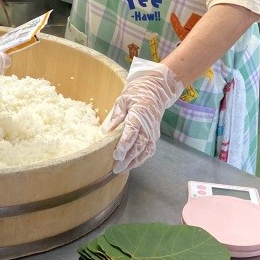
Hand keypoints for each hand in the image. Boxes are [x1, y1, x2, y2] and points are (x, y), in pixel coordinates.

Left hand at [101, 58, 183, 173]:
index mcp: (140, 114)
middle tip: (116, 167)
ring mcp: (153, 131)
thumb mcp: (122, 100)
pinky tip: (131, 164)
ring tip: (122, 169)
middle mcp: (148, 125)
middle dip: (128, 158)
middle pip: (139, 145)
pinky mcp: (154, 135)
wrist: (155, 90)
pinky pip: (149, 150)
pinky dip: (141, 159)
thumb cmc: (136, 94)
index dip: (124, 145)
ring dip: (134, 162)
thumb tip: (105, 131)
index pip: (132, 132)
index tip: (116, 154)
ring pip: (145, 150)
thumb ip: (115, 115)